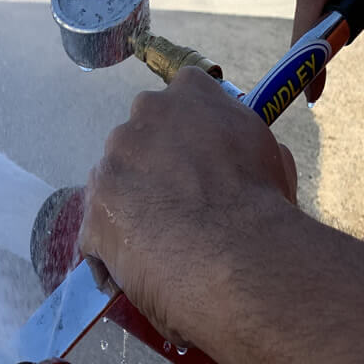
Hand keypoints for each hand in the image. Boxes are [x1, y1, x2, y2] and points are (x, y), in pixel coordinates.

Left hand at [78, 68, 296, 347]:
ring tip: (160, 241)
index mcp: (188, 96)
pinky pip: (98, 233)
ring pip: (112, 184)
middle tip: (179, 202)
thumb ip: (238, 139)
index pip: (181, 94)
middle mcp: (139, 122)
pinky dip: (113, 249)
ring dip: (128, 205)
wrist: (233, 255)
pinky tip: (138, 269)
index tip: (198, 154)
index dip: (188, 129)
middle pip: (137, 139)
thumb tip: (234, 151)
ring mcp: (109, 167)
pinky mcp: (92, 214)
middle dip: (152, 166)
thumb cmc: (263, 203)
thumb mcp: (271, 154)